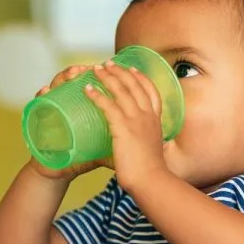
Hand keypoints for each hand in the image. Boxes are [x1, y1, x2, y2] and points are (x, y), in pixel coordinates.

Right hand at [30, 65, 112, 181]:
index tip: (111, 68)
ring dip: (64, 77)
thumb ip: (120, 141)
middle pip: (73, 79)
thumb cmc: (81, 158)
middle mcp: (68, 103)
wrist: (58, 171)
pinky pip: (39, 104)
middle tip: (91, 67)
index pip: (91, 84)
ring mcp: (53, 109)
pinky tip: (44, 91)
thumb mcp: (104, 149)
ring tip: (73, 73)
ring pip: (56, 86)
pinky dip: (41, 95)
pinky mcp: (40, 119)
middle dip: (83, 70)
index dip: (100, 75)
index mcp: (84, 107)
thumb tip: (142, 141)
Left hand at [85, 60, 168, 190]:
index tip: (132, 69)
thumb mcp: (151, 150)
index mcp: (155, 120)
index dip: (141, 78)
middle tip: (108, 63)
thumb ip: (144, 142)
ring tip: (95, 69)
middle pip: (134, 85)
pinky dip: (97, 95)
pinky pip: (107, 105)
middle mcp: (148, 116)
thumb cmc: (149, 171)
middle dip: (120, 71)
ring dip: (107, 77)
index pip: (150, 92)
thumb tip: (138, 145)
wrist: (151, 180)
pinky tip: (87, 90)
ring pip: (121, 91)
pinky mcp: (123, 128)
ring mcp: (136, 120)